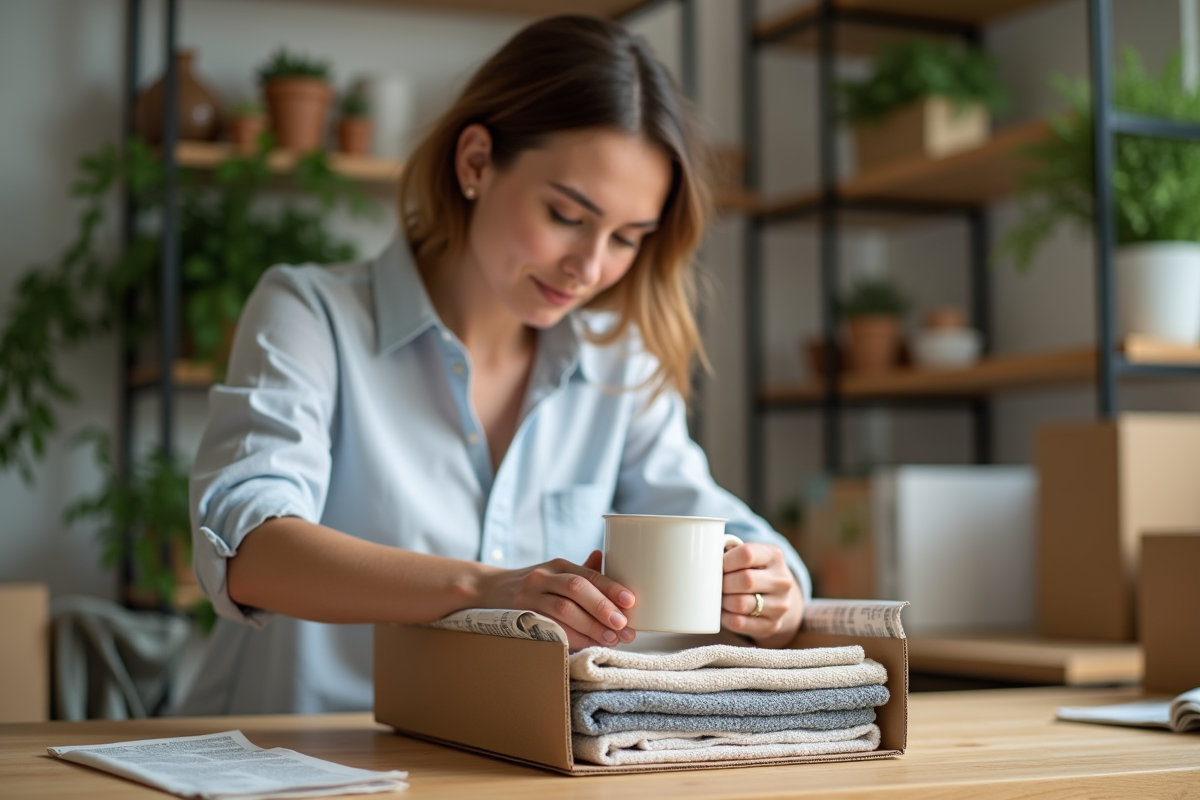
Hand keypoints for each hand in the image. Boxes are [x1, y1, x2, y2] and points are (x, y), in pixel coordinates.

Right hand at [476, 550, 636, 650]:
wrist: (487, 590)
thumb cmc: (531, 585)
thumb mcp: (554, 573)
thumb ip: (582, 573)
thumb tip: (607, 559)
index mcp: (559, 565)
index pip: (588, 574)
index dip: (611, 587)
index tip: (631, 602)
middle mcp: (544, 577)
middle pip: (577, 588)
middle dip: (603, 607)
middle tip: (623, 625)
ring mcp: (530, 596)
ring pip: (563, 609)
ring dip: (589, 625)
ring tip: (610, 638)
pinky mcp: (519, 615)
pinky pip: (547, 627)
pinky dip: (568, 637)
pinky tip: (584, 644)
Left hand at [721, 542, 804, 647]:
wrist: (777, 597)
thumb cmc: (754, 571)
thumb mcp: (752, 556)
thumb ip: (732, 552)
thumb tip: (707, 558)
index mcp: (775, 556)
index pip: (747, 554)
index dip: (726, 561)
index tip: (718, 567)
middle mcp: (782, 581)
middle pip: (745, 580)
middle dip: (724, 583)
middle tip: (716, 585)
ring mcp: (779, 605)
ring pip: (741, 603)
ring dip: (723, 601)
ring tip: (720, 597)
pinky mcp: (771, 625)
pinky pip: (739, 623)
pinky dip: (725, 617)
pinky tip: (724, 611)